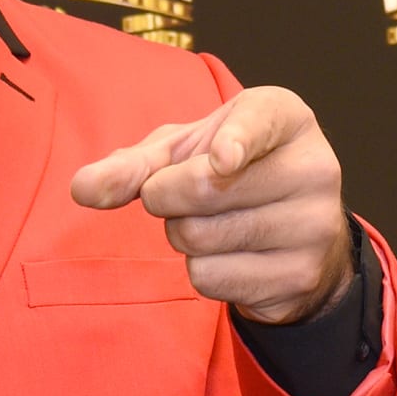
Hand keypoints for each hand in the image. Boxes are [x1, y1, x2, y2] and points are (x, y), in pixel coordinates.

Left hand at [70, 86, 354, 324]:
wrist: (291, 233)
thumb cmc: (229, 174)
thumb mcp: (184, 154)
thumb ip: (133, 165)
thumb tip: (83, 189)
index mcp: (286, 118)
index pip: (258, 124)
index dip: (235, 142)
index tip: (223, 160)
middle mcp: (313, 167)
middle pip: (202, 188)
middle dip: (166, 196)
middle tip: (184, 194)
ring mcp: (313, 225)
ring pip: (200, 237)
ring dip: (182, 236)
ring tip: (214, 223)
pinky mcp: (299, 275)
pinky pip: (210, 278)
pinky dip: (201, 271)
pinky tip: (230, 255)